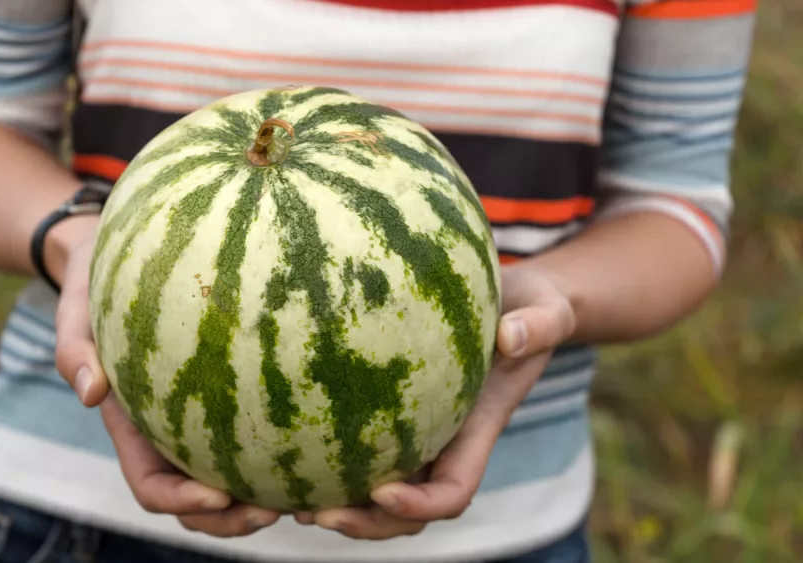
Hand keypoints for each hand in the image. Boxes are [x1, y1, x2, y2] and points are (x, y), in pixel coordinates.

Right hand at [51, 226, 280, 536]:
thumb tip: (91, 393)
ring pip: (230, 482)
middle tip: (275, 512)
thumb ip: (75, 349)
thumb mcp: (75, 309)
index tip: (217, 497)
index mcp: (132, 429)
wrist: (113, 262)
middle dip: (231, 519)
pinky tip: (316, 443)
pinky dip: (279, 454)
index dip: (181, 502)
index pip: (153, 487)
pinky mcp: (229, 398)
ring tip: (305, 499)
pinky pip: (253, 437)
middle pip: (196, 502)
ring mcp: (197, 422)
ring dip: (261, 498)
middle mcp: (167, 435)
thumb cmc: (94, 287)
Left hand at [296, 265, 577, 538]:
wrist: (518, 307)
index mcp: (475, 433)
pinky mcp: (391, 416)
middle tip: (316, 514)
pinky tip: (285, 451)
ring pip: (377, 495)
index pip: (451, 492)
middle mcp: (443, 445)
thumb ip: (539, 325)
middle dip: (365, 523)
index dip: (419, 505)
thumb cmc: (531, 310)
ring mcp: (418, 436)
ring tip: (289, 503)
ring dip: (339, 507)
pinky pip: (358, 452)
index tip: (383, 492)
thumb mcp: (545, 311)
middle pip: (406, 513)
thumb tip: (511, 337)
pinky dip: (327, 464)